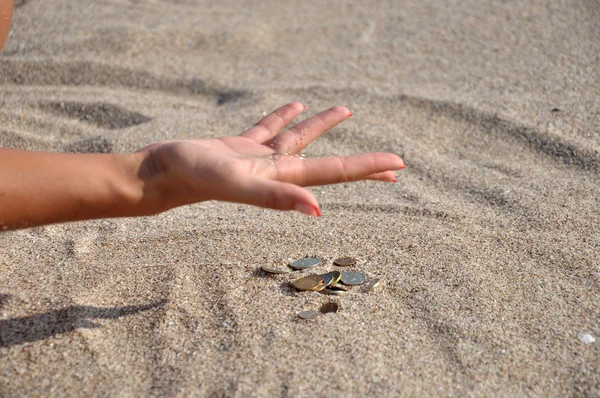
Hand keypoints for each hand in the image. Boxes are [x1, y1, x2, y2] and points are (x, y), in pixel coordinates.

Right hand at [140, 103, 404, 215]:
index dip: (369, 167)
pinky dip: (284, 116)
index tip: (399, 165)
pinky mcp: (241, 147)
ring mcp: (260, 159)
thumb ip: (278, 197)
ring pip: (300, 139)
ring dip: (323, 126)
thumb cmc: (197, 179)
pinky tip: (295, 105)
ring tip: (346, 110)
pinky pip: (269, 128)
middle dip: (361, 163)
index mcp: (284, 179)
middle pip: (329, 164)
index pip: (336, 172)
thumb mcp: (240, 184)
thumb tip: (318, 211)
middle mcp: (278, 171)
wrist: (164, 174)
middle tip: (392, 163)